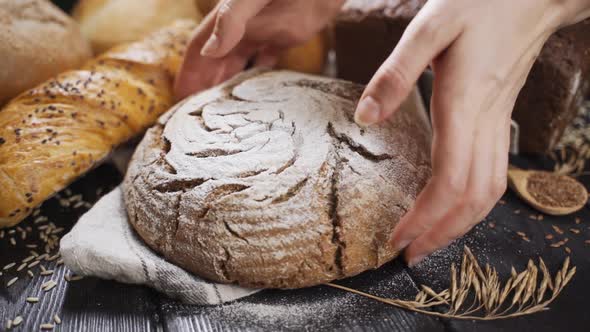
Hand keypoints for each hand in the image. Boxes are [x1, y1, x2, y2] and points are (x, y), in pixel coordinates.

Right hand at [174, 0, 343, 98]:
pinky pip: (264, 62)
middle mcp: (240, 28)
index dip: (189, 73)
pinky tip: (253, 95)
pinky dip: (256, 77)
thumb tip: (209, 51)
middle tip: (197, 115)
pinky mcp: (283, 37)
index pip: (200, 49)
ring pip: (237, 64)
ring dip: (226, 84)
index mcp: (227, 18)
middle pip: (215, 61)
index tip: (181, 98)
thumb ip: (232, 19)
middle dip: (204, 85)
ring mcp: (261, 33)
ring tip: (220, 111)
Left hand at [353, 0, 587, 265]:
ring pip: (489, 191)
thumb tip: (364, 118)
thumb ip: (395, 73)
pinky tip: (453, 204)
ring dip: (459, 224)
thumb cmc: (481, 2)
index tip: (396, 241)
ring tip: (429, 241)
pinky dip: (473, 201)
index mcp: (464, 105)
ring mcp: (498, 121)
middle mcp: (486, 122)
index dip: (423, 219)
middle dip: (440, 234)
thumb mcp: (430, 26)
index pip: (448, 182)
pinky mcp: (499, 117)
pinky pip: (494, 172)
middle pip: (472, 198)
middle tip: (409, 256)